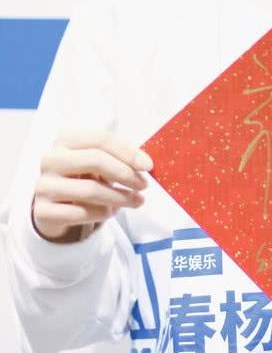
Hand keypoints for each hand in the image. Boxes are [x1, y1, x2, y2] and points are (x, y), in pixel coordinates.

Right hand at [32, 130, 153, 242]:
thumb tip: (145, 164)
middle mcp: (51, 159)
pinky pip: (81, 213)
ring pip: (90, 190)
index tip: (148, 166)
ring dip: (120, 197)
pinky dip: (103, 213)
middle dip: (125, 173)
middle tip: (144, 185)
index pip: (101, 139)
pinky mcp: (43, 211)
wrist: (56, 204)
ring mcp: (44, 185)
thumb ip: (119, 157)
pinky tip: (113, 211)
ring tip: (136, 200)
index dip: (127, 152)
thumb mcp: (99, 161)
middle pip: (95, 160)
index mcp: (66, 139)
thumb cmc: (84, 176)